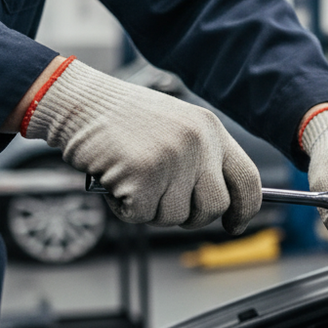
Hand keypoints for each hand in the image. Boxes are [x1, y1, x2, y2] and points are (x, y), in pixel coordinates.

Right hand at [24, 59, 261, 231]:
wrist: (80, 102)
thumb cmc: (123, 119)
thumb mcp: (177, 127)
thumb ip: (202, 159)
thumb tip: (223, 204)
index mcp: (210, 129)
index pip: (248, 179)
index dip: (245, 210)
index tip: (235, 225)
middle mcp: (197, 142)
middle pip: (213, 207)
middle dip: (189, 216)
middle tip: (161, 201)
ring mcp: (172, 158)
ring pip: (174, 217)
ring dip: (149, 209)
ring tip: (131, 179)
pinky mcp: (143, 175)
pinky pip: (141, 216)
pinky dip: (123, 208)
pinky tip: (115, 181)